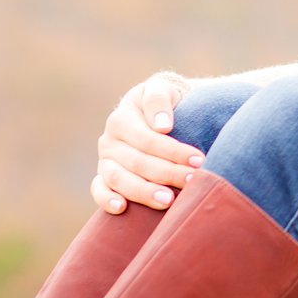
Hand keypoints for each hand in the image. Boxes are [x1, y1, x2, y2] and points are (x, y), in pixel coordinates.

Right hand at [90, 74, 204, 213]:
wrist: (158, 110)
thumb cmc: (165, 100)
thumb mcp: (162, 89)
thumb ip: (158, 100)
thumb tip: (162, 126)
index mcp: (121, 119)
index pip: (148, 140)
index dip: (174, 151)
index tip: (199, 160)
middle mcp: (109, 141)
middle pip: (138, 162)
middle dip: (168, 173)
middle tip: (192, 181)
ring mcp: (105, 160)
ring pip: (118, 179)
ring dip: (143, 191)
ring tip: (168, 200)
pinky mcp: (103, 176)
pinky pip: (99, 190)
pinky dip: (106, 200)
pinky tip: (122, 208)